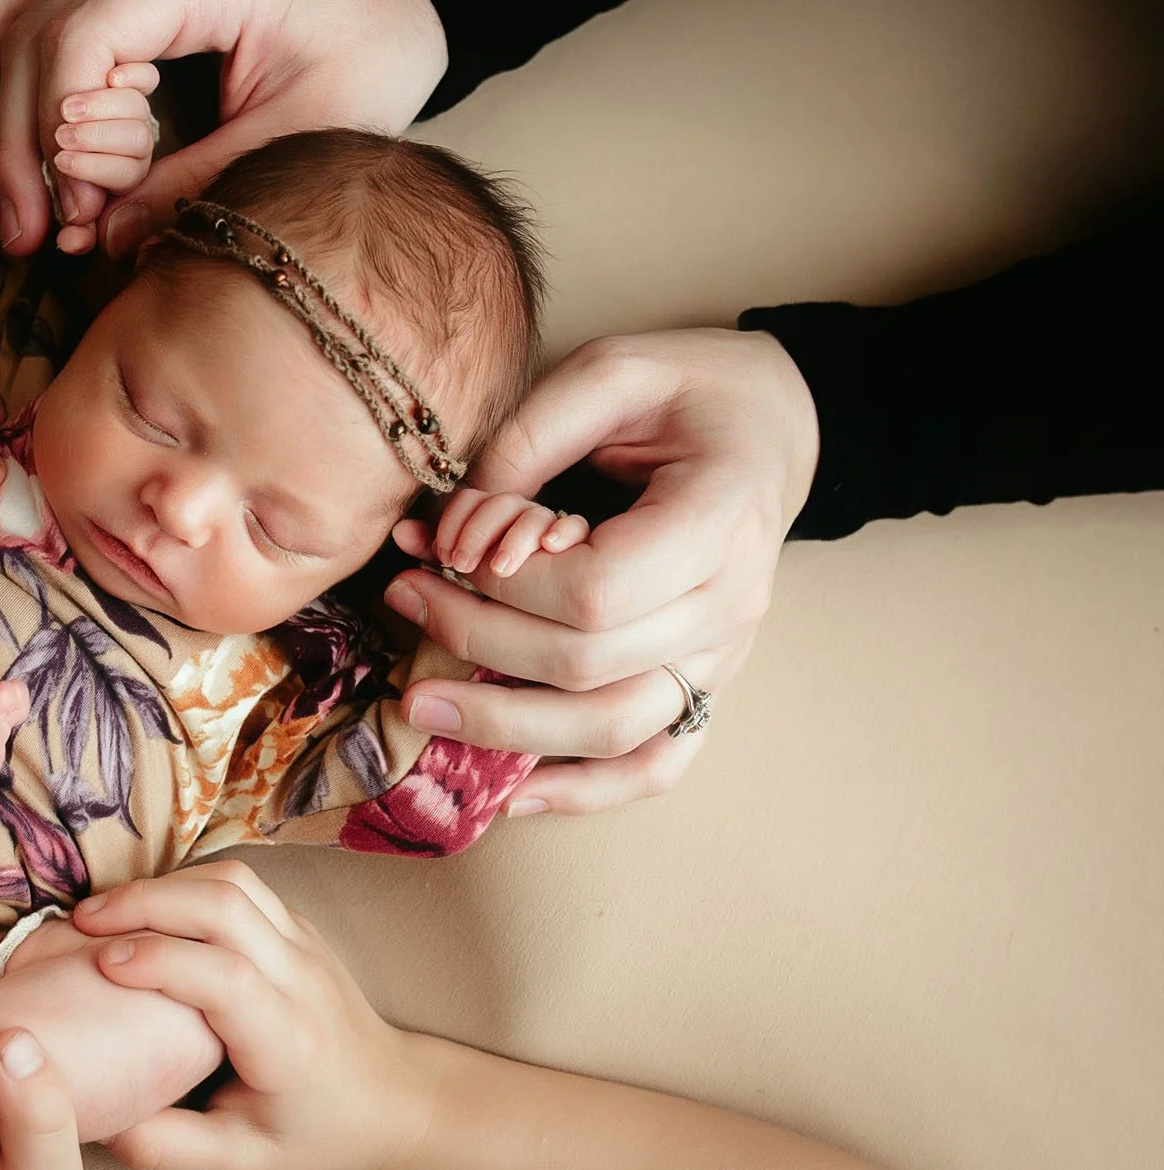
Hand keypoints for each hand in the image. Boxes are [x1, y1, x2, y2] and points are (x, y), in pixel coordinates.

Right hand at [0, 0, 444, 257]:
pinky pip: (27, 0)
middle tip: (24, 231)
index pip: (80, 36)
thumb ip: (198, 182)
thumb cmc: (368, 59)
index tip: (74, 212)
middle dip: (14, 138)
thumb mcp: (299, 136)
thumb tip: (100, 236)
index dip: (57, 135)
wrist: (397, 7)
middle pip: (32, 25)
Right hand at [70, 861, 430, 1169]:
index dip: (161, 961)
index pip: (226, 977)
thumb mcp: (241, 1165)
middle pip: (227, 906)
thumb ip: (168, 1148)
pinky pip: (240, 885)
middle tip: (84, 921)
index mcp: (287, 1040)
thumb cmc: (314, 1137)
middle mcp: (300, 978)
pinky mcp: (297, 926)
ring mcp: (304, 943)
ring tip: (107, 911)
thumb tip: (99, 1120)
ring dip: (165, 885)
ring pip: (234, 882)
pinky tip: (147, 911)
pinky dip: (186, 886)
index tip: (102, 964)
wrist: (392, 1104)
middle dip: (147, 902)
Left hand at [382, 329, 818, 814]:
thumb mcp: (608, 374)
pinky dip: (584, 792)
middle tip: (401, 598)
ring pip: (612, 728)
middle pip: (586, 664)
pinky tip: (510, 795)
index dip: (501, 586)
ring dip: (505, 728)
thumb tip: (452, 529)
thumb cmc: (688, 388)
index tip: (440, 549)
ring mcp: (722, 655)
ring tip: (420, 702)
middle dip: (473, 638)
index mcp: (721, 519)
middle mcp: (731, 602)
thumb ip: (528, 441)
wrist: (768, 424)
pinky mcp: (704, 683)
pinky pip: (655, 763)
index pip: (595, 593)